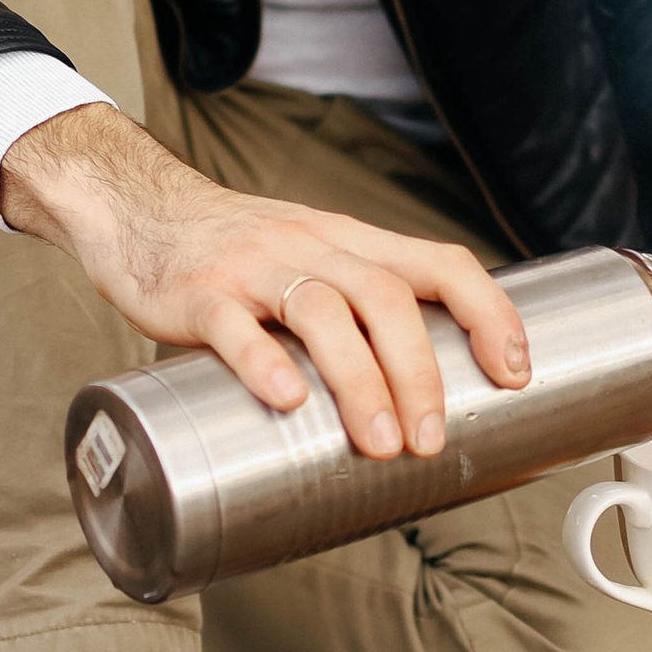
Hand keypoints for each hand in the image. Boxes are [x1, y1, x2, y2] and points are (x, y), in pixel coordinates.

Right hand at [0, 103, 527, 456]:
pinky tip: (287, 401)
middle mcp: (311, 247)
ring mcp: (253, 268)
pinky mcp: (198, 293)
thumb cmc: (235, 253)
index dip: (488, 313)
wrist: (137, 208)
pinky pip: (235, 325)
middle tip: (432, 440)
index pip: (440, 262)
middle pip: (386, 298)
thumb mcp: (311, 261)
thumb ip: (358, 313)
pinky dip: (264, 364)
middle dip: (421, 373)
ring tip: (380, 443)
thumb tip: (420, 400)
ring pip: (323, 313)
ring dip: (361, 382)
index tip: (515, 372)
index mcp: (351, 243)